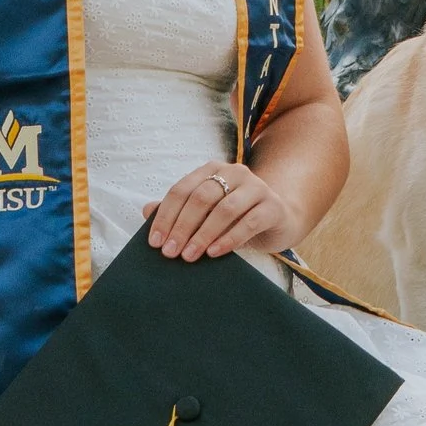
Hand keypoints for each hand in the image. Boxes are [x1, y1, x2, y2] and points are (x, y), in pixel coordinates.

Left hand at [145, 158, 292, 262]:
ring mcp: (256, 187)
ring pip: (224, 209)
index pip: (182, 189)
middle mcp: (234, 172)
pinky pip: (249, 222)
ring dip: (203, 234)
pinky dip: (229, 238)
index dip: (166, 215)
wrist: (278, 219)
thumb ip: (179, 210)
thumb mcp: (206, 213)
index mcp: (212, 170)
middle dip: (182, 226)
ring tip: (189, 256)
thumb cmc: (235, 217)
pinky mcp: (273, 206)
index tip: (155, 241)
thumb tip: (146, 211)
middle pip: (202, 197)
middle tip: (169, 253)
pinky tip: (215, 253)